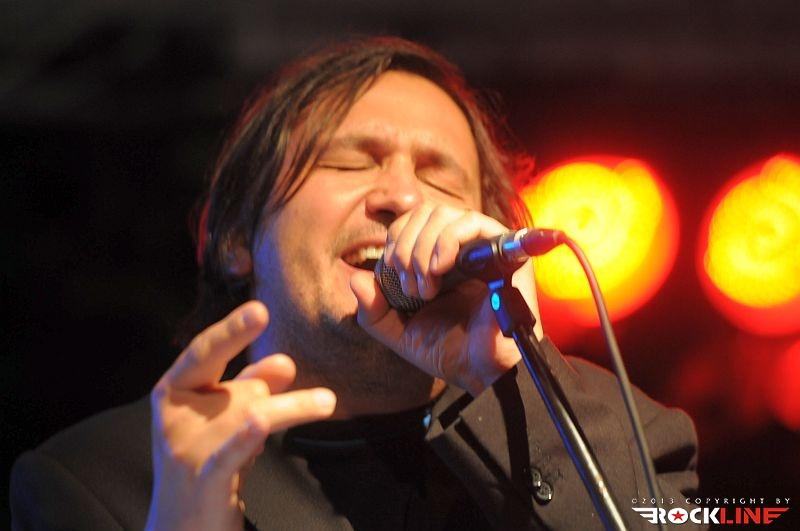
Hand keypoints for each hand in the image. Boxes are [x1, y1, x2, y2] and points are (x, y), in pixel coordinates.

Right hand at [145, 301, 336, 530]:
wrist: (182, 528)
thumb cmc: (205, 464)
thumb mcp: (226, 418)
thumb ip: (249, 387)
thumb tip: (285, 361)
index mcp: (173, 393)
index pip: (203, 352)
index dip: (232, 330)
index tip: (261, 310)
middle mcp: (174, 418)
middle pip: (238, 389)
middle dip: (269, 393)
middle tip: (320, 396)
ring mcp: (185, 450)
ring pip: (250, 413)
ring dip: (292, 408)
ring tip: (325, 402)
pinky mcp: (204, 479)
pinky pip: (234, 448)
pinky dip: (252, 432)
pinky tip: (265, 422)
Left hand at [350, 204, 539, 395]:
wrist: (480, 371)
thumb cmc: (446, 350)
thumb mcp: (398, 331)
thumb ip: (372, 309)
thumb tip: (356, 278)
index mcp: (437, 256)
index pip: (410, 222)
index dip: (395, 242)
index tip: (394, 278)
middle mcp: (460, 246)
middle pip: (424, 213)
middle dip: (405, 247)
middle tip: (410, 287)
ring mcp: (482, 245)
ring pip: (444, 214)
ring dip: (424, 247)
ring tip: (427, 285)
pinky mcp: (504, 250)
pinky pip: (472, 222)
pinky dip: (447, 239)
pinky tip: (441, 268)